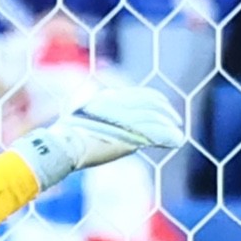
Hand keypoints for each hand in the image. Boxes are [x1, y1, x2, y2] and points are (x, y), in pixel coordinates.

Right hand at [11, 84, 183, 185]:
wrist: (63, 146)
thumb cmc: (65, 134)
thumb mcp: (77, 111)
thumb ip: (90, 104)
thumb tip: (96, 99)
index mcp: (109, 98)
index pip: (141, 94)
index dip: (156, 100)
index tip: (164, 107)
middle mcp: (119, 105)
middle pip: (152, 105)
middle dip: (166, 112)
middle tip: (176, 121)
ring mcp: (125, 121)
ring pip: (156, 119)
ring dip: (170, 127)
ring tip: (178, 135)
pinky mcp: (129, 138)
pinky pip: (156, 134)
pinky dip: (168, 136)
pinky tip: (176, 141)